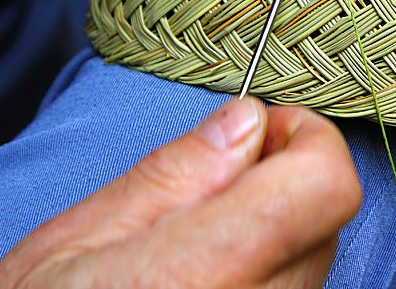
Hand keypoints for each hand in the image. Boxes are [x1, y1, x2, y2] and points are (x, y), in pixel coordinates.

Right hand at [0, 98, 360, 287]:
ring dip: (274, 226)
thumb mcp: (70, 244)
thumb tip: (241, 122)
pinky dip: (264, 268)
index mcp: (207, 273)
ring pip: (313, 257)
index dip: (303, 138)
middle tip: (211, 178)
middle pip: (324, 216)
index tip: (258, 130)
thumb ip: (170, 178)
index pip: (325, 185)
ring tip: (194, 238)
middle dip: (280, 176)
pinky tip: (206, 273)